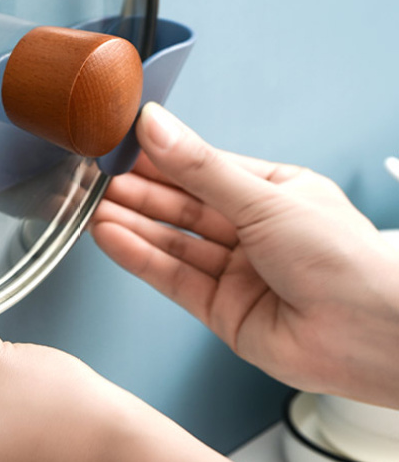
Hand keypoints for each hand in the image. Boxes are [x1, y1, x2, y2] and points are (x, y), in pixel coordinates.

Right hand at [91, 103, 398, 405]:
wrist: (370, 336)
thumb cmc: (345, 262)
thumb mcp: (265, 199)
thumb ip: (200, 168)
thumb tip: (157, 126)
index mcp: (278, 193)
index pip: (206, 168)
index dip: (163, 157)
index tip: (122, 142)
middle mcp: (258, 232)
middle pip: (185, 206)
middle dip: (141, 190)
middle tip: (97, 175)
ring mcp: (240, 273)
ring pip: (175, 242)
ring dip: (133, 223)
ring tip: (92, 205)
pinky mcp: (224, 312)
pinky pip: (173, 278)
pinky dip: (140, 257)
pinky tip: (111, 237)